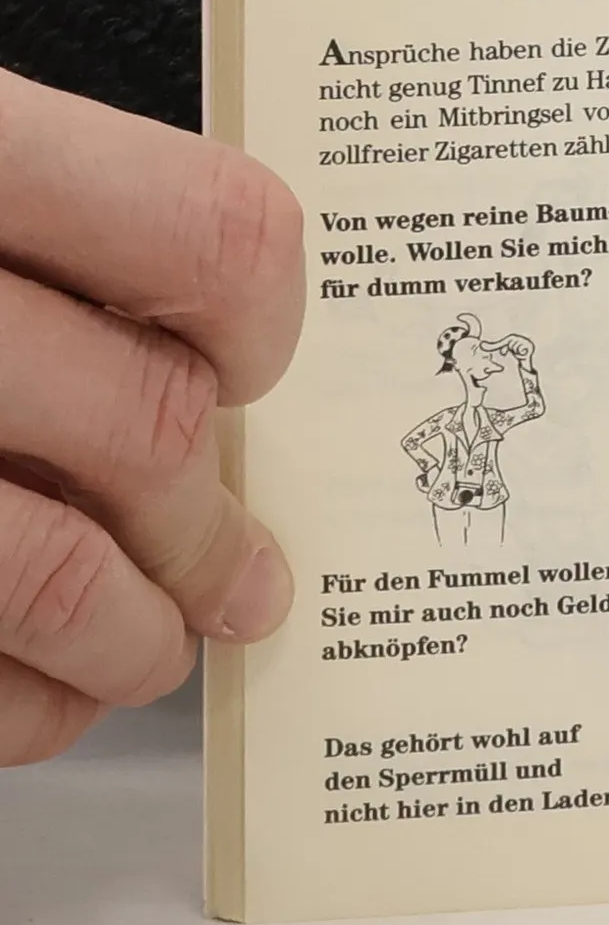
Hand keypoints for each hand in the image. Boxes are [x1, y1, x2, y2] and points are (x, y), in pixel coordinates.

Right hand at [0, 72, 303, 764]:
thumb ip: (52, 223)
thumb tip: (213, 335)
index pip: (218, 236)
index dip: (269, 321)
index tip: (259, 368)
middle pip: (153, 426)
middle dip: (212, 526)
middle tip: (247, 571)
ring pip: (57, 575)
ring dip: (135, 635)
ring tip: (152, 643)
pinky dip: (22, 702)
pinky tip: (38, 681)